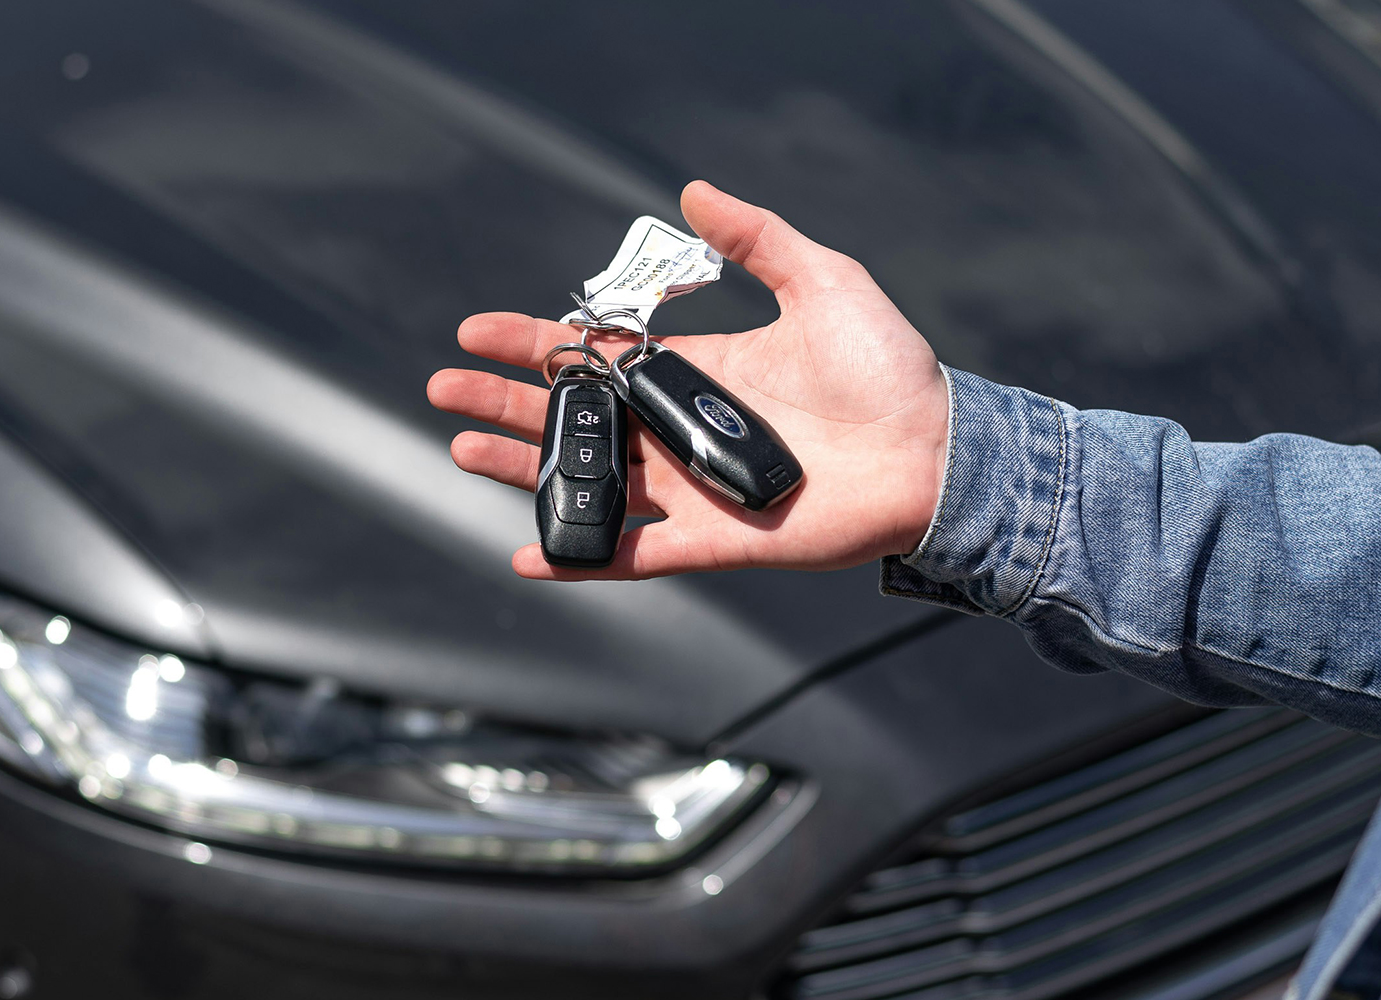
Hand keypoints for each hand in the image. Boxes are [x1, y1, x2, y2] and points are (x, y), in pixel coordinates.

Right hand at [426, 181, 948, 579]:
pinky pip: (635, 554)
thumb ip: (757, 238)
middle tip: (446, 389)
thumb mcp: (823, 280)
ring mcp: (693, 487)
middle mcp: (683, 429)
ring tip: (465, 447)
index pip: (597, 356)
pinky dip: (581, 556)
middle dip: (507, 402)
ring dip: (526, 468)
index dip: (535, 342)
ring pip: (590, 481)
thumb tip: (694, 192)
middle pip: (576, 418)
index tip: (477, 330)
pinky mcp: (715, 539)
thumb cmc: (887, 371)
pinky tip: (528, 551)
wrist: (935, 452)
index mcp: (698, 371)